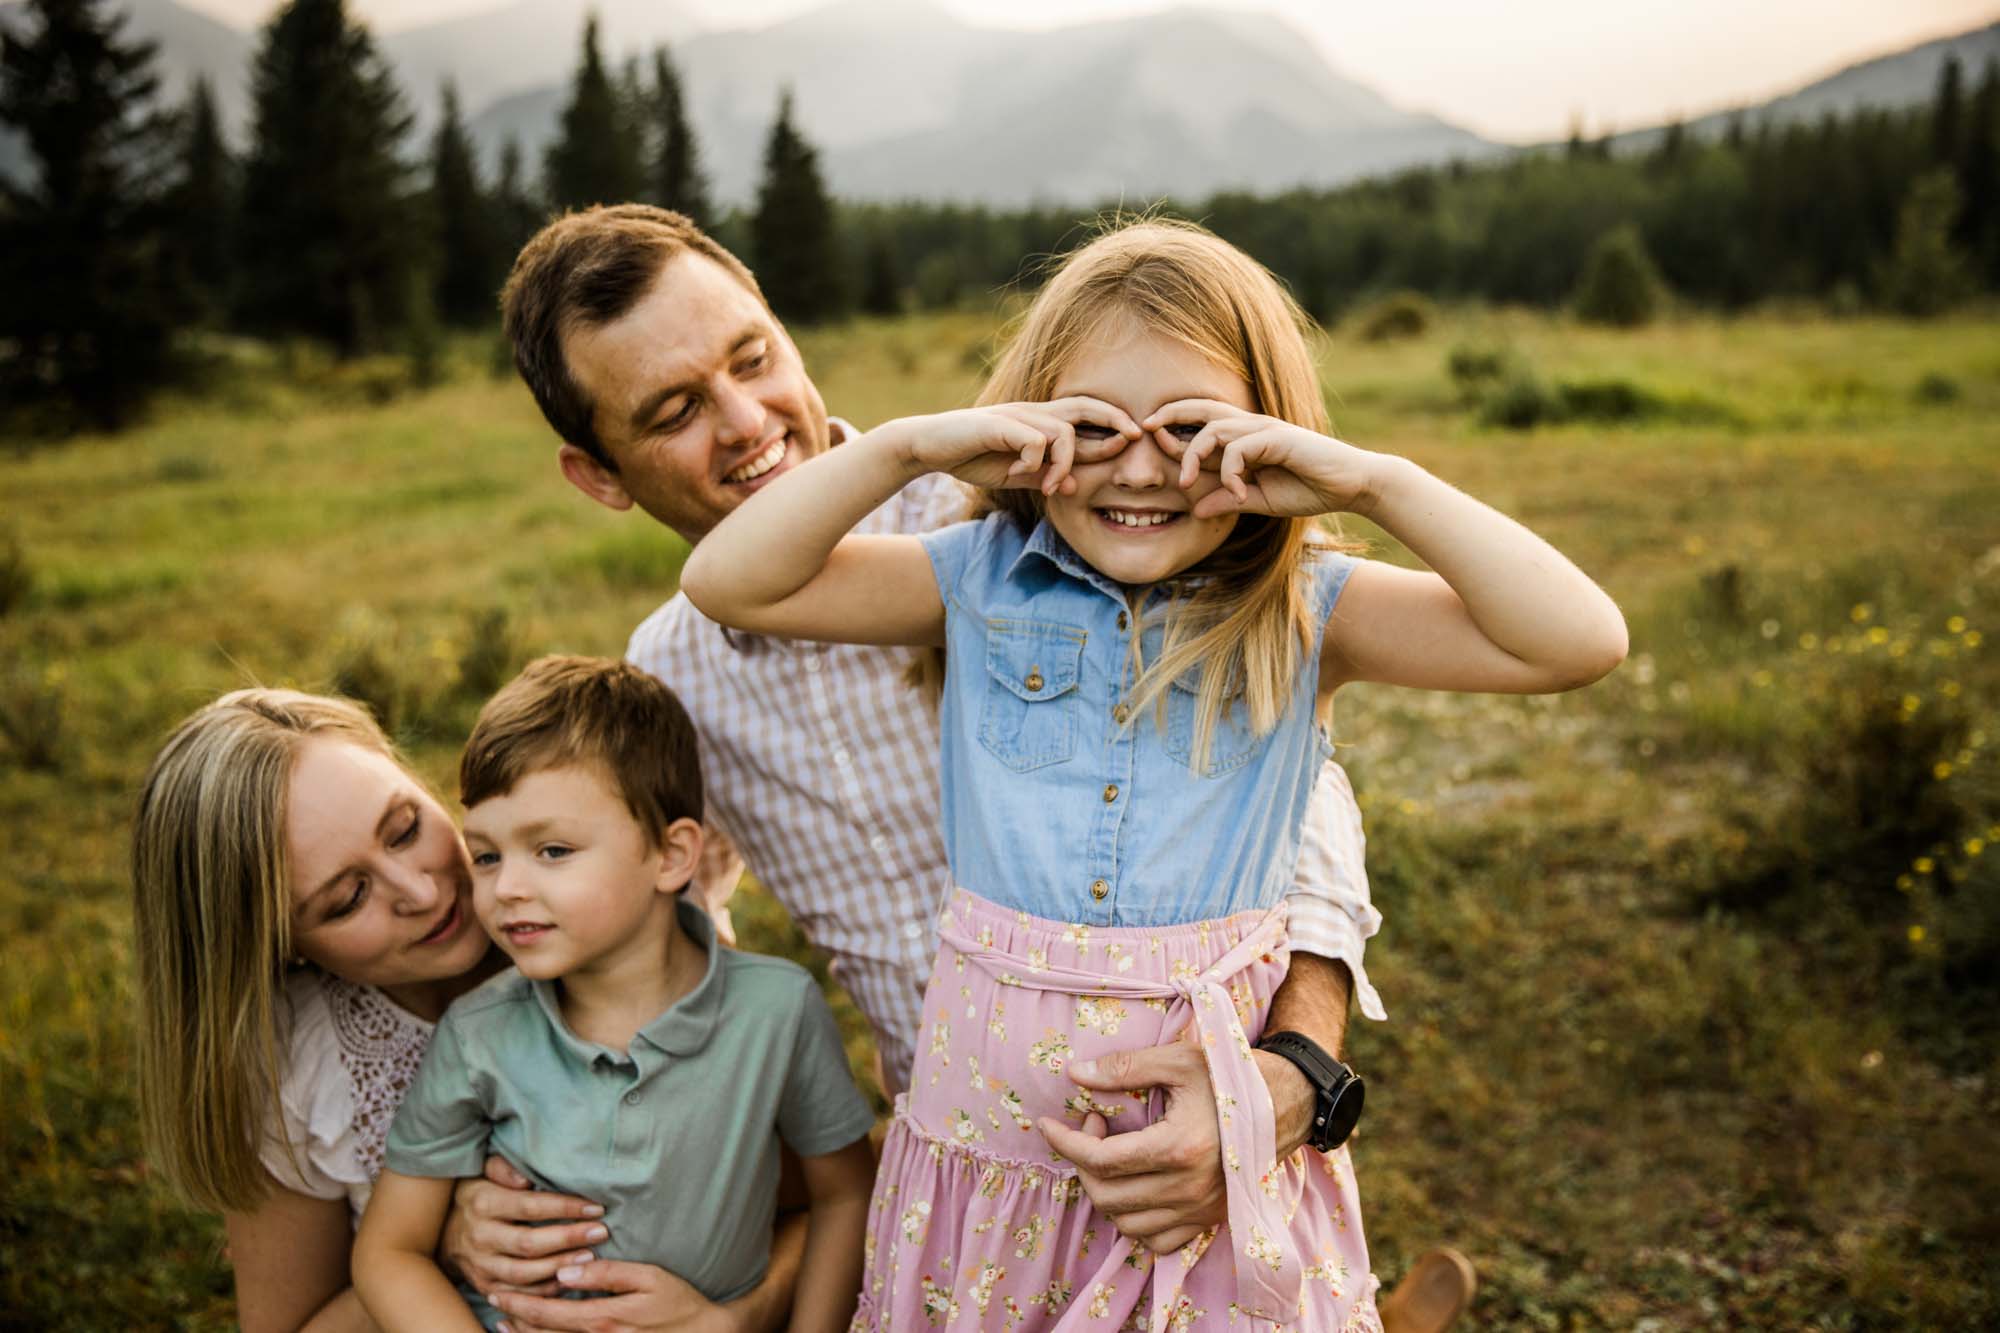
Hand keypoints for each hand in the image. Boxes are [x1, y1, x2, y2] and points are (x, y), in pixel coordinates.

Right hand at [441, 1156, 608, 1297]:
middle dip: (569, 1238)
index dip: (565, 1207)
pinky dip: (546, 1290)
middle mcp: (480, 1237)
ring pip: (525, 1274)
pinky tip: (570, 1278)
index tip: (595, 1207)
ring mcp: (481, 1265)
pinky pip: (519, 1294)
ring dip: (561, 1266)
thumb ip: (502, 1167)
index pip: (530, 1206)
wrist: (440, 1232)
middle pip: (530, 1243)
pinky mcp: (485, 1286)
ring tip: (591, 1256)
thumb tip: (525, 1177)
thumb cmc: (476, 1195)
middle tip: (601, 1232)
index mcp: (483, 1203)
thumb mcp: (482, 1172)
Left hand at [491, 1260, 729, 1332]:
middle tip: (494, 1302)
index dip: (520, 1303)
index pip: (549, 1313)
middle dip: (516, 1318)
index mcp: (602, 1319)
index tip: (497, 1291)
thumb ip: (607, 1275)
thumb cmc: (679, 1303)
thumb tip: (567, 1271)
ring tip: (504, 1324)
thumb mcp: (649, 1278)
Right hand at [889, 397, 1140, 492]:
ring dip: (1065, 462)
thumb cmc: (972, 456)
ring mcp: (1017, 418)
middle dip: (1114, 419)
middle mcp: (1033, 413)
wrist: (929, 445)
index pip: (1086, 416)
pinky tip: (1020, 475)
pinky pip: (1033, 440)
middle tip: (1133, 438)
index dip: (1113, 426)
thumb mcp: (1015, 473)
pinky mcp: (999, 426)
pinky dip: (1034, 461)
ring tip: (1051, 486)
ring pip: (1062, 431)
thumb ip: (1043, 476)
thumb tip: (1072, 487)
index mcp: (1040, 422)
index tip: (1131, 443)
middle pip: (1084, 406)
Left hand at [1034, 1029, 1225, 1254]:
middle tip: (1094, 1126)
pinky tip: (1135, 1187)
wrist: (1287, 1104)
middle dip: (1083, 1163)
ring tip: (1112, 1156)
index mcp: (1179, 1147)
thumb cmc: (1232, 1076)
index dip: (1065, 1143)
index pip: (1101, 1160)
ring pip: (1127, 1225)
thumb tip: (1074, 1074)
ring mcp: (1201, 1210)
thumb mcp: (1178, 1060)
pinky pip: (1158, 1243)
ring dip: (1105, 1193)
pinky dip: (1136, 1221)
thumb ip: (1124, 1068)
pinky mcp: (1210, 1220)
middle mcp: (1189, 1188)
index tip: (1048, 1124)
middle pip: (1107, 1196)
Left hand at [1144, 399, 1388, 519]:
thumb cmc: (1311, 488)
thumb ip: (1230, 500)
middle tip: (1146, 431)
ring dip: (1193, 454)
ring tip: (1186, 481)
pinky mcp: (1278, 438)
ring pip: (1214, 428)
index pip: (1203, 423)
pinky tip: (1238, 493)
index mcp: (1246, 437)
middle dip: (1170, 415)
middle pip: (1202, 409)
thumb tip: (1196, 509)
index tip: (1152, 444)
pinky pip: (1239, 448)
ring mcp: (1265, 429)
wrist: (1352, 486)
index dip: (1175, 430)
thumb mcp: (1261, 500)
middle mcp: (1252, 426)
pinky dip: (1230, 472)